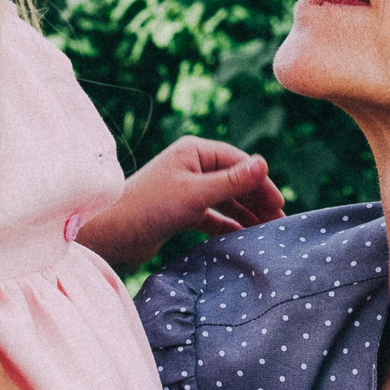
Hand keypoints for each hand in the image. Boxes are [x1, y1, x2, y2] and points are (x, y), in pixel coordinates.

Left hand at [78, 137, 285, 271]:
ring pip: (224, 200)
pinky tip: (242, 237)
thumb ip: (232, 182)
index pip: (238, 162)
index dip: (260, 182)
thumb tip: (264, 163)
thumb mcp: (196, 194)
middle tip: (278, 223)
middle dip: (256, 201)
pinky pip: (211, 216)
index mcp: (194, 151)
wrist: (110, 234)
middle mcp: (191, 166)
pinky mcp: (179, 211)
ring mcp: (185, 189)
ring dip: (244, 214)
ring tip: (265, 232)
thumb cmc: (149, 207)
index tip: (279, 204)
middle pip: (233, 181)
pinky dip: (226, 225)